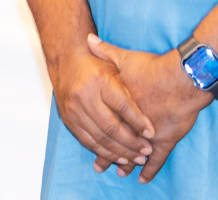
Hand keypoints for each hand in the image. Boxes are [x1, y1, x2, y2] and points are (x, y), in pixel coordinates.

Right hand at [49, 44, 155, 175]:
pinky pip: (88, 141)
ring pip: (100, 138)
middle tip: (147, 151)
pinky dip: (105, 152)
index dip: (138, 122)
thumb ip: (129, 89)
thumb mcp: (115, 67)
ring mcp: (74, 109)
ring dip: (121, 152)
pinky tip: (119, 157)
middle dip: (132, 143)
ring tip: (138, 158)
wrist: (64, 59)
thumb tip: (146, 117)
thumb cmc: (95, 64)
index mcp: (99, 80)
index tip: (152, 134)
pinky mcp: (68, 119)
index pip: (122, 106)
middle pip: (111, 126)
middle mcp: (84, 96)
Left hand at [88, 34, 210, 182]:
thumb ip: (105, 51)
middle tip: (99, 166)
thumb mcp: (125, 57)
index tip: (88, 142)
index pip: (101, 124)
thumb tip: (88, 39)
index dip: (93, 134)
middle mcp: (129, 123)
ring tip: (118, 172)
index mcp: (117, 105)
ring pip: (132, 154)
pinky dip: (149, 170)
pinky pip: (156, 160)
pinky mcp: (165, 140)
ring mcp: (147, 134)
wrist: (182, 78)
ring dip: (125, 163)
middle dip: (106, 155)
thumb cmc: (153, 68)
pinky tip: (142, 179)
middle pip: (114, 143)